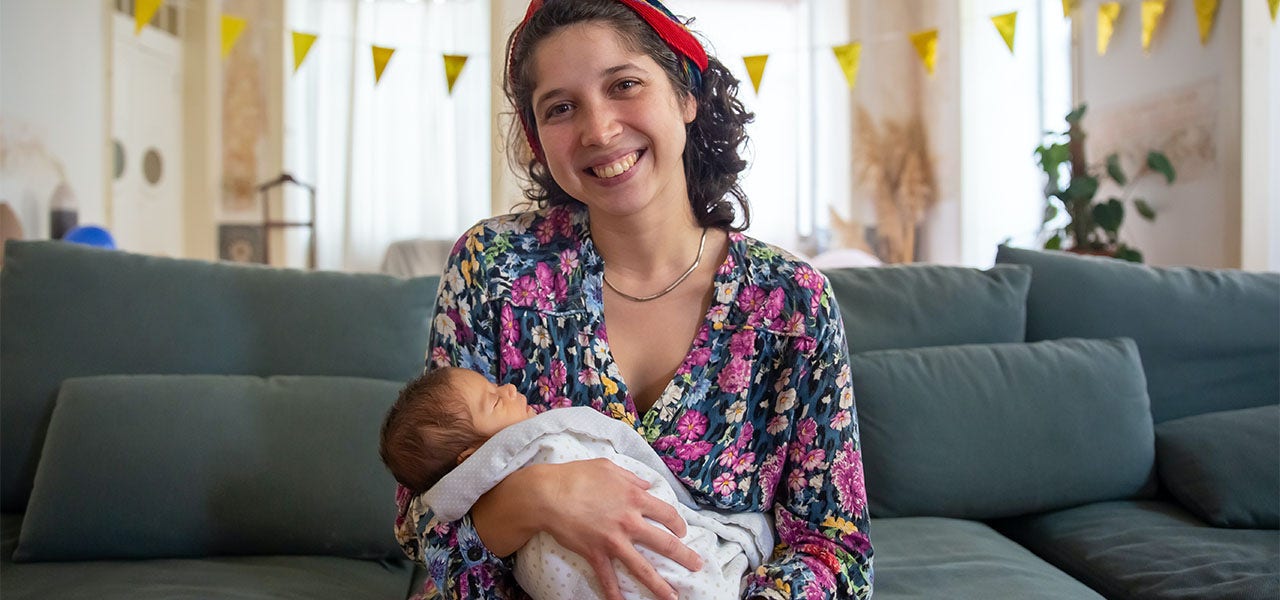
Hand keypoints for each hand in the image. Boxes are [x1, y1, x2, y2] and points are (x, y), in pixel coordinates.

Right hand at [539, 458, 704, 599]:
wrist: (548, 494)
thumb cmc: (576, 476)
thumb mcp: (608, 467)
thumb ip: (631, 477)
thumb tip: (646, 484)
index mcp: (635, 497)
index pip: (667, 514)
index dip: (678, 524)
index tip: (682, 532)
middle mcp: (630, 521)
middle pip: (665, 543)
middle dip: (685, 557)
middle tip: (697, 566)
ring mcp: (614, 540)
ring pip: (643, 568)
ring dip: (660, 585)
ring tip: (673, 597)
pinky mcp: (596, 554)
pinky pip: (608, 579)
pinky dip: (615, 595)